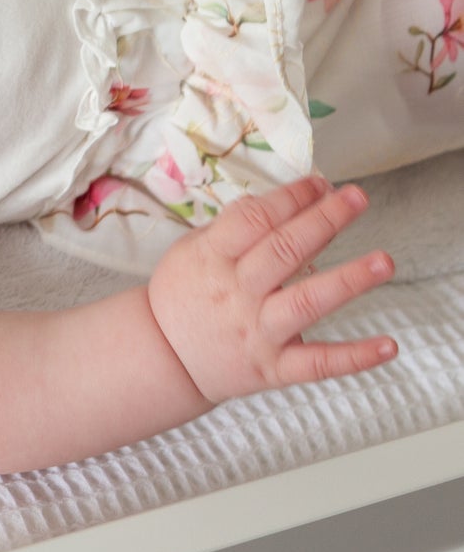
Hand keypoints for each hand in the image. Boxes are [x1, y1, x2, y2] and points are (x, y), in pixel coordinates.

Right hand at [147, 174, 397, 404]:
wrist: (164, 358)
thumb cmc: (181, 295)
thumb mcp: (192, 250)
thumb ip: (232, 227)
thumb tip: (278, 200)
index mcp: (212, 258)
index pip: (255, 220)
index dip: (290, 197)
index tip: (320, 182)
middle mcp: (237, 293)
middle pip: (285, 251)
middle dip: (324, 220)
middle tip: (357, 198)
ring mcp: (257, 332)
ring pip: (307, 303)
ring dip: (348, 281)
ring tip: (383, 261)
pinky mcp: (274, 368)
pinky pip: (319, 363)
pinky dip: (355, 356)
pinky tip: (388, 345)